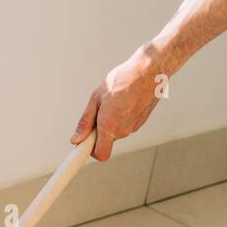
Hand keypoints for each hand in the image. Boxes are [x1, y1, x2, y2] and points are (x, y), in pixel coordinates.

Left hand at [70, 45, 165, 160]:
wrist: (150, 71)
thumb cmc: (123, 80)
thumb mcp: (96, 98)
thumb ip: (86, 121)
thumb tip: (76, 139)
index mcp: (110, 125)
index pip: (99, 154)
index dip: (88, 154)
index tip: (78, 155)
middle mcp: (122, 131)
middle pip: (104, 141)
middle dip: (98, 131)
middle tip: (98, 111)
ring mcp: (133, 128)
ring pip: (114, 133)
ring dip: (110, 122)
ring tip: (114, 101)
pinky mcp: (140, 123)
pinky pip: (124, 126)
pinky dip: (120, 118)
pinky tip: (123, 102)